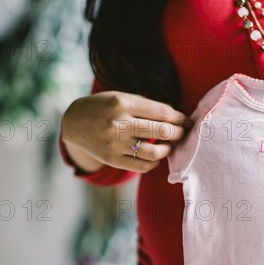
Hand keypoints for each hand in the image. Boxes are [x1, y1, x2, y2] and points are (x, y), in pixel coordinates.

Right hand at [61, 91, 191, 172]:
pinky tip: (155, 156)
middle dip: (178, 133)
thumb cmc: (105, 107)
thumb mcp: (123, 97)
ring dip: (168, 149)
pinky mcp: (113, 160)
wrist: (76, 123)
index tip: (187, 121)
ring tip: (169, 145)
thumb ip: (147, 106)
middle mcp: (119, 124)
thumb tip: (177, 118)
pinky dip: (154, 162)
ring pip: (154, 152)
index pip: (162, 112)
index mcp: (124, 103)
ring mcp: (116, 144)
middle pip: (161, 131)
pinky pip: (142, 166)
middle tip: (182, 133)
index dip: (180, 118)